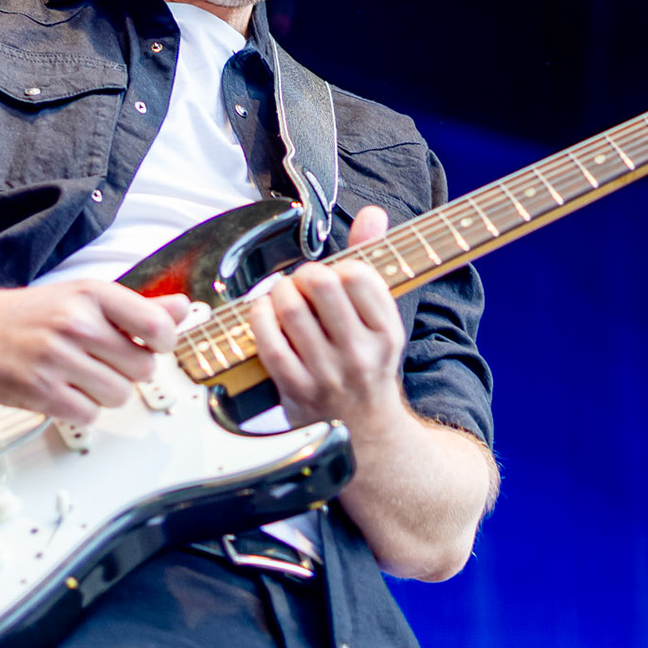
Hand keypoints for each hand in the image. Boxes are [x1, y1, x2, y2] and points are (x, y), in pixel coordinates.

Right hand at [0, 281, 190, 423]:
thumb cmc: (27, 316)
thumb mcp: (83, 298)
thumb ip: (137, 307)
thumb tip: (182, 309)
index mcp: (92, 294)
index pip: (158, 326)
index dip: (164, 342)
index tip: (154, 344)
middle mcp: (77, 324)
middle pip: (144, 368)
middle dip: (129, 370)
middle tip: (103, 360)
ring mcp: (58, 359)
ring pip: (120, 395)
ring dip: (106, 393)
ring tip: (79, 375)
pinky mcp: (42, 393)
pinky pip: (90, 415)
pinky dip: (81, 410)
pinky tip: (63, 390)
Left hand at [246, 206, 408, 429]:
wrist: (366, 433)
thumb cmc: (368, 366)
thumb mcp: (382, 320)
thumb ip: (375, 263)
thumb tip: (373, 213)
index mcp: (387, 333)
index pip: (359, 275)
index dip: (339, 266)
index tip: (336, 278)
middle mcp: (360, 354)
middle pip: (321, 284)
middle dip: (305, 274)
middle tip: (304, 284)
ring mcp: (327, 374)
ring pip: (290, 309)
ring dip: (278, 292)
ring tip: (284, 297)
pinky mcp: (295, 390)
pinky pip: (268, 341)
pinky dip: (260, 318)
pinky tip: (265, 314)